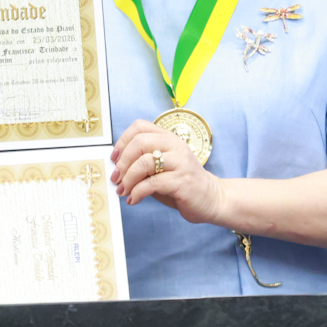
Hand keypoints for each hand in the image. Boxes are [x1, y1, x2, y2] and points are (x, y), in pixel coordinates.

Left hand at [109, 119, 226, 225]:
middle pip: (140, 142)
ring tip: (123, 191)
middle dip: (122, 162)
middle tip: (116, 178)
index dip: (122, 141)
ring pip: (144, 162)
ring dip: (128, 179)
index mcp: (169, 139)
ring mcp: (180, 163)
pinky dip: (137, 192)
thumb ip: (144, 164)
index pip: (140, 126)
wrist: (212, 199)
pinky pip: (152, 183)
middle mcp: (175, 146)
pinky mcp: (182, 181)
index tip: (114, 158)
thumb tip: (117, 169)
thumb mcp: (161, 169)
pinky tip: (134, 199)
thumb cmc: (181, 183)